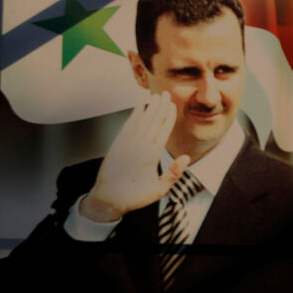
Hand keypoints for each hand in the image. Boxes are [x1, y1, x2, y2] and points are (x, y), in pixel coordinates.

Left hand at [80, 92, 186, 222]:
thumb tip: (185, 158)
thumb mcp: (159, 190)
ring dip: (148, 108)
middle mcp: (138, 145)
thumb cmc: (135, 196)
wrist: (107, 198)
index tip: (172, 105)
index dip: (168, 116)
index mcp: (150, 154)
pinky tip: (137, 109)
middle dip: (160, 107)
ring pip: (140, 121)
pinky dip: (133, 116)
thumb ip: (174, 173)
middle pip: (152, 121)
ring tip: (154, 97)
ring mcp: (126, 143)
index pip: (162, 130)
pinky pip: (127, 126)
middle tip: (165, 93)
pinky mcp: (117, 144)